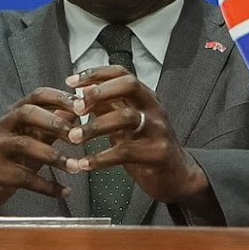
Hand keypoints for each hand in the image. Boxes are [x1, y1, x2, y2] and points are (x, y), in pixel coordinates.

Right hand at [0, 89, 82, 211]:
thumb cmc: (10, 155)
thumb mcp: (32, 136)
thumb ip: (54, 125)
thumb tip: (81, 111)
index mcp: (15, 114)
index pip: (37, 96)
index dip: (60, 98)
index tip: (82, 105)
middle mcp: (3, 126)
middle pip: (28, 114)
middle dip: (55, 123)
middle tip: (79, 136)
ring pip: (25, 145)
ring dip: (54, 157)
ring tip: (76, 167)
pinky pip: (23, 178)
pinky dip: (47, 186)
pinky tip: (64, 191)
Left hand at [65, 66, 211, 205]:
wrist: (176, 176)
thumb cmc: (146, 147)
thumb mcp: (126, 123)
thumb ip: (106, 108)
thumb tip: (77, 94)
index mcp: (145, 98)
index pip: (122, 73)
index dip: (96, 74)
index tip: (71, 82)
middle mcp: (154, 108)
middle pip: (130, 85)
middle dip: (100, 92)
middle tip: (76, 106)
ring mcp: (158, 129)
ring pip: (126, 118)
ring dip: (95, 127)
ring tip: (73, 138)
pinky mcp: (158, 153)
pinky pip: (126, 152)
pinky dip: (101, 158)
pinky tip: (84, 164)